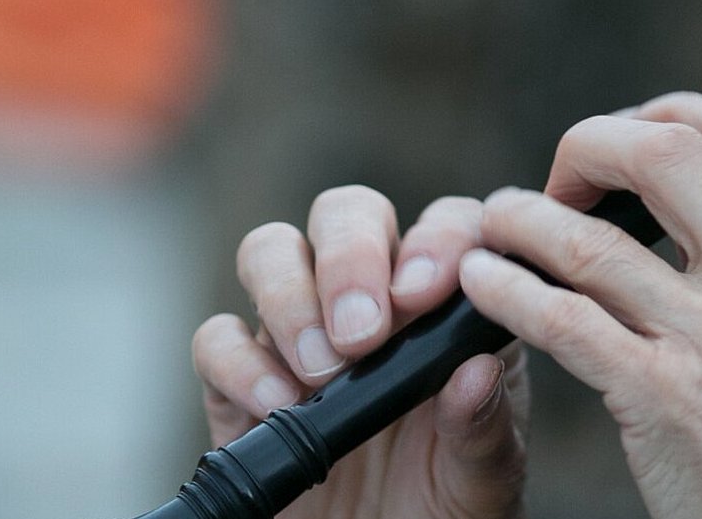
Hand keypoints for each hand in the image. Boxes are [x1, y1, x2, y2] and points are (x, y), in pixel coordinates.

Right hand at [193, 187, 527, 518]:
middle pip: (348, 213)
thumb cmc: (446, 508)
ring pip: (272, 249)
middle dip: (351, 255)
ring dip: (290, 295)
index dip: (436, 239)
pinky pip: (218, 338)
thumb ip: (483, 428)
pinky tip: (279, 404)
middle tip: (362, 332)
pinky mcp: (241, 383)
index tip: (425, 294)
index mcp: (446, 308)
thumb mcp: (484, 481)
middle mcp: (373, 302)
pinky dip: (240, 362)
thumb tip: (475, 372)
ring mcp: (301, 334)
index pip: (447, 225)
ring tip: (321, 369)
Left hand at [458, 93, 701, 517]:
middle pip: (669, 153)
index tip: (634, 135)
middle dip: (594, 145)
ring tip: (496, 221)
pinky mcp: (661, 394)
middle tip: (568, 176)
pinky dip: (507, 290)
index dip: (676, 115)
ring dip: (524, 218)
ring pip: (590, 238)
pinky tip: (482, 283)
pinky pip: (561, 318)